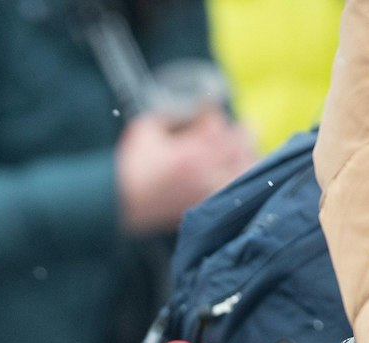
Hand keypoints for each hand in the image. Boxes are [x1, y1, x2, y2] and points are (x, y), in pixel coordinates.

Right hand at [115, 110, 256, 234]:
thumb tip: (188, 111)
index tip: (207, 112)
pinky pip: (233, 192)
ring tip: (249, 150)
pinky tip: (241, 174)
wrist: (119, 203)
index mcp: (192, 151)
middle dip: (243, 132)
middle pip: (240, 145)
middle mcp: (205, 171)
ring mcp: (207, 190)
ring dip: (248, 157)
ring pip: (244, 170)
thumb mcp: (145, 129)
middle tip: (247, 126)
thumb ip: (170, 116)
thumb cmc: (129, 166)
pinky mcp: (204, 204)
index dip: (212, 113)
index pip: (216, 122)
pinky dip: (240, 180)